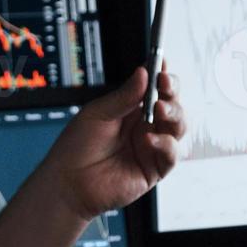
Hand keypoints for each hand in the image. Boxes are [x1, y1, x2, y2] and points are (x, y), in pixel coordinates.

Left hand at [37, 64, 185, 220]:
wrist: (68, 182)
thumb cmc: (77, 147)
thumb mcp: (98, 114)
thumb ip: (124, 97)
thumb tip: (144, 73)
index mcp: (131, 110)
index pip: (154, 88)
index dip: (162, 75)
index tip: (161, 64)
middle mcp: (145, 127)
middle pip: (172, 105)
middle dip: (172, 92)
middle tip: (164, 84)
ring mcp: (152, 147)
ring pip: (178, 127)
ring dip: (173, 114)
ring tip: (159, 109)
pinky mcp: (154, 169)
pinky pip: (171, 154)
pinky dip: (165, 144)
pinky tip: (149, 140)